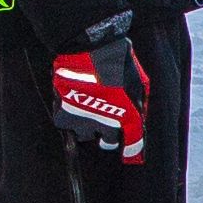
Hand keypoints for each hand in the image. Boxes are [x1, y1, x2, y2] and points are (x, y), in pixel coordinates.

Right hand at [51, 17, 151, 161]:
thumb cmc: (117, 61)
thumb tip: (139, 113)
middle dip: (108, 137)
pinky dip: (68, 116)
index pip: (134, 143)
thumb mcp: (138, 81)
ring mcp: (83, 120)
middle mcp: (105, 123)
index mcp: (127, 116)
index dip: (133, 151)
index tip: (131, 155)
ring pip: (84, 135)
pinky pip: (66, 123)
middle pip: (107, 143)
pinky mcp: (63, 112)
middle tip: (105, 125)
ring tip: (87, 113)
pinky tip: (72, 103)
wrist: (88, 47)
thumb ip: (139, 101)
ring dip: (87, 127)